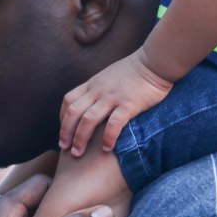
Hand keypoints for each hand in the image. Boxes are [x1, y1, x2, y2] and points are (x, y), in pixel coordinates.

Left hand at [58, 49, 172, 156]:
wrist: (154, 62)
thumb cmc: (135, 70)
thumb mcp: (109, 76)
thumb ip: (99, 88)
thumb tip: (93, 103)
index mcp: (93, 84)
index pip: (68, 101)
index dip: (63, 118)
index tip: (65, 132)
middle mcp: (98, 91)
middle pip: (73, 112)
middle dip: (66, 132)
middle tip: (65, 148)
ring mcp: (113, 97)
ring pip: (88, 120)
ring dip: (80, 138)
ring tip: (78, 154)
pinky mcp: (129, 104)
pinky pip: (113, 124)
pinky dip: (107, 138)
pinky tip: (106, 148)